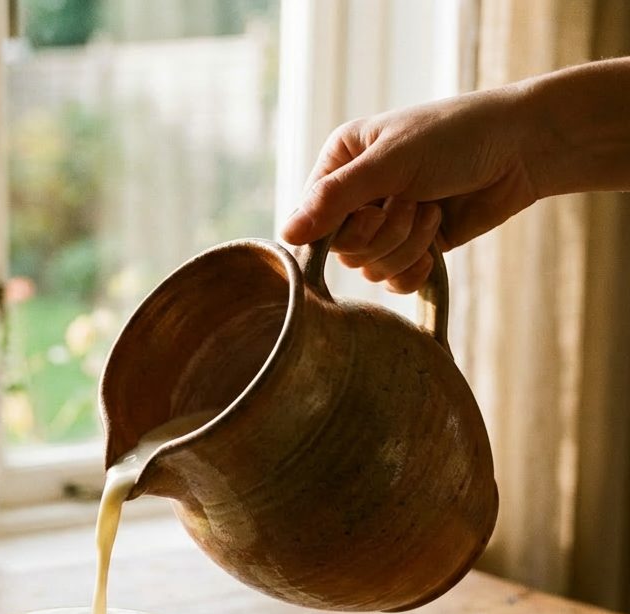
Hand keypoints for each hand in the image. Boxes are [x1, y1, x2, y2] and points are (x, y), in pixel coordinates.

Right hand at [281, 88, 540, 291]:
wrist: (522, 148)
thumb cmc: (455, 138)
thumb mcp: (390, 162)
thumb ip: (335, 199)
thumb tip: (284, 234)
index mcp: (340, 165)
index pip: (311, 221)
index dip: (338, 231)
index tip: (372, 212)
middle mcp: (355, 197)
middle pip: (342, 250)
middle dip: (383, 234)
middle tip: (413, 203)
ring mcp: (384, 225)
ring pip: (369, 268)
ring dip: (406, 246)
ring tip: (433, 212)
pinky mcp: (412, 248)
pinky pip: (394, 282)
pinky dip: (414, 270)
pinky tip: (435, 248)